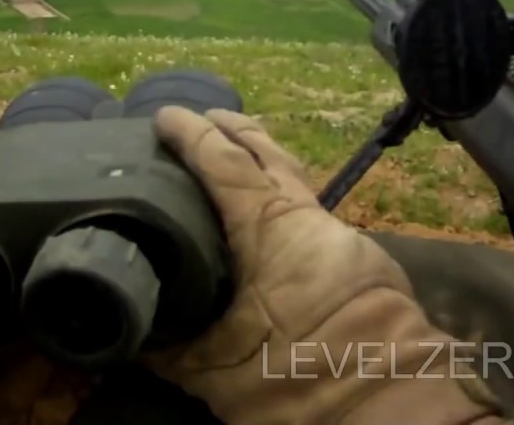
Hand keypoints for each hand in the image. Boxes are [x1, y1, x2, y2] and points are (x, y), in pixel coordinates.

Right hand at [145, 107, 504, 424]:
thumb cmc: (297, 381)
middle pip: (270, 156)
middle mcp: (309, 221)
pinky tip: (267, 224)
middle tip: (204, 119)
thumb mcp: (216, 372)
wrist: (391, 408)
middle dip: (235, 132)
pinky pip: (312, 217)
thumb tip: (122, 334)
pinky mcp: (360, 263)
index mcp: (271, 230)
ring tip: (231, 162)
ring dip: (264, 168)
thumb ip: (167, 348)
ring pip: (297, 185)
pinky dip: (284, 206)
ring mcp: (340, 238)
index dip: (192, 136)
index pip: (225, 164)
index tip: (164, 116)